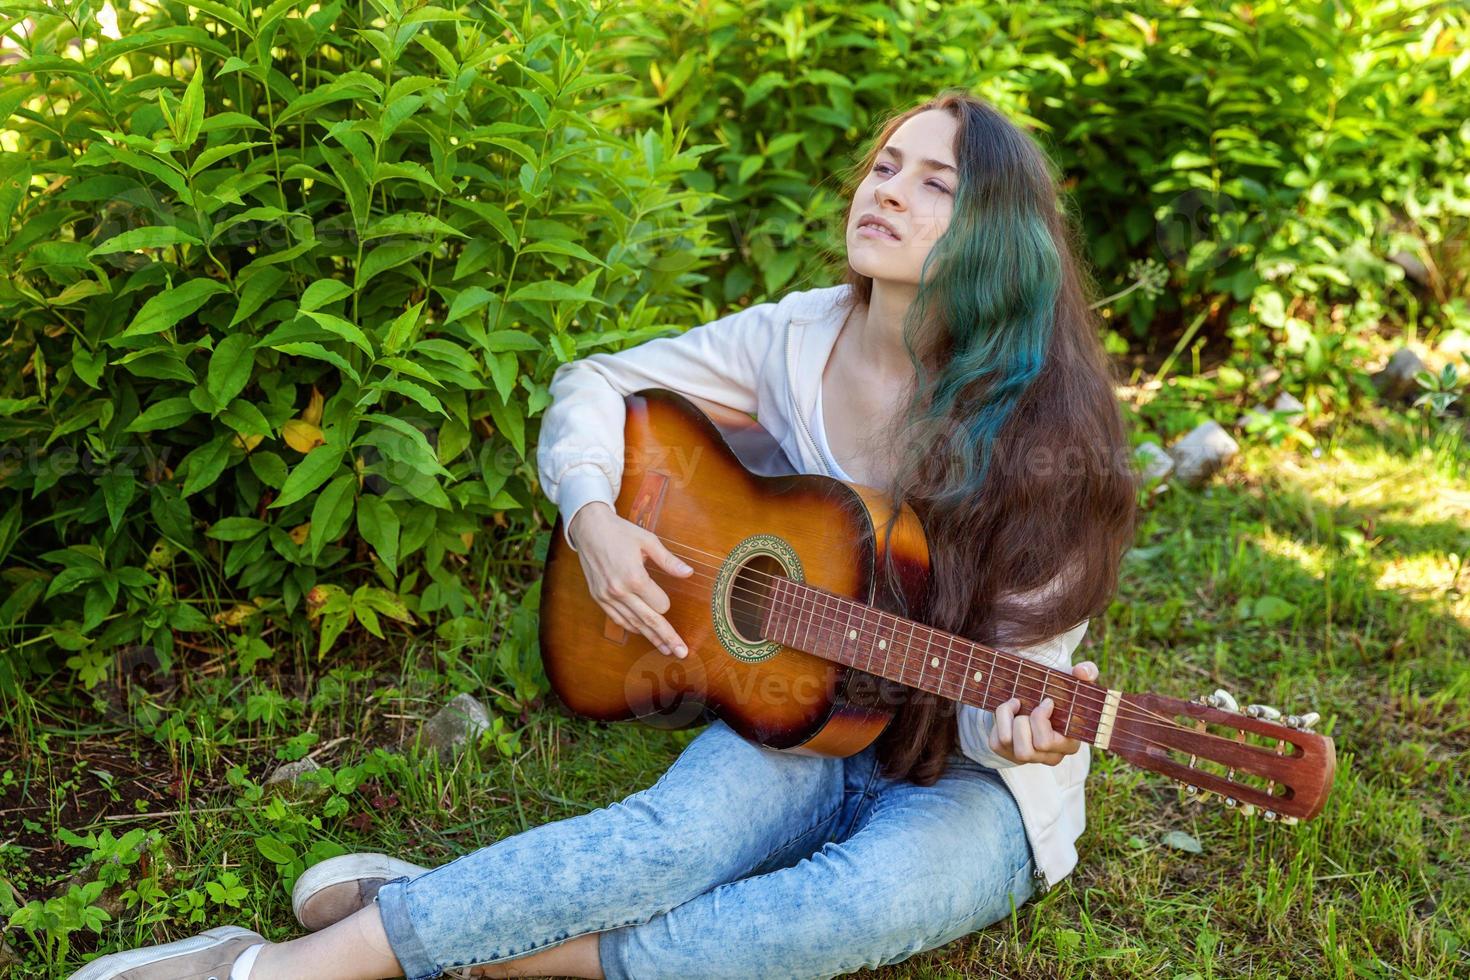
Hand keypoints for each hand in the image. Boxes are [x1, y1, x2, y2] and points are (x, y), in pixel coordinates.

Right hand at [569, 502, 694, 656]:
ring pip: (634, 624)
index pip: (659, 605)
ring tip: (666, 649)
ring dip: (651, 637)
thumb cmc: (620, 532)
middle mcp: (619, 591)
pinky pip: (618, 619)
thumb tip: (689, 573)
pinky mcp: (599, 598)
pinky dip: (632, 627)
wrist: (589, 528)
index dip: (666, 603)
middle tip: (682, 653)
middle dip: (667, 638)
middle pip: (649, 621)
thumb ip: (668, 561)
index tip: (668, 599)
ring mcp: (607, 597)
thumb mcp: (648, 541)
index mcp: (634, 577)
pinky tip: (643, 633)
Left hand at [987, 661, 1098, 765]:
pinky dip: (998, 723)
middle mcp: (1050, 757)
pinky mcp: (1009, 754)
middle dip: (1022, 722)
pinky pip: (996, 743)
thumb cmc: (1061, 693)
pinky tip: (1009, 713)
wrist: (1039, 698)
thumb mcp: (1075, 682)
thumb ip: (1086, 673)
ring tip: (1016, 705)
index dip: (1039, 719)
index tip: (1046, 701)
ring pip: (1009, 745)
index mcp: (1069, 744)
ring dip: (1007, 720)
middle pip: (1026, 749)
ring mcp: (1029, 758)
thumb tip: (1082, 671)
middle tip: (1029, 707)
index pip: (1045, 742)